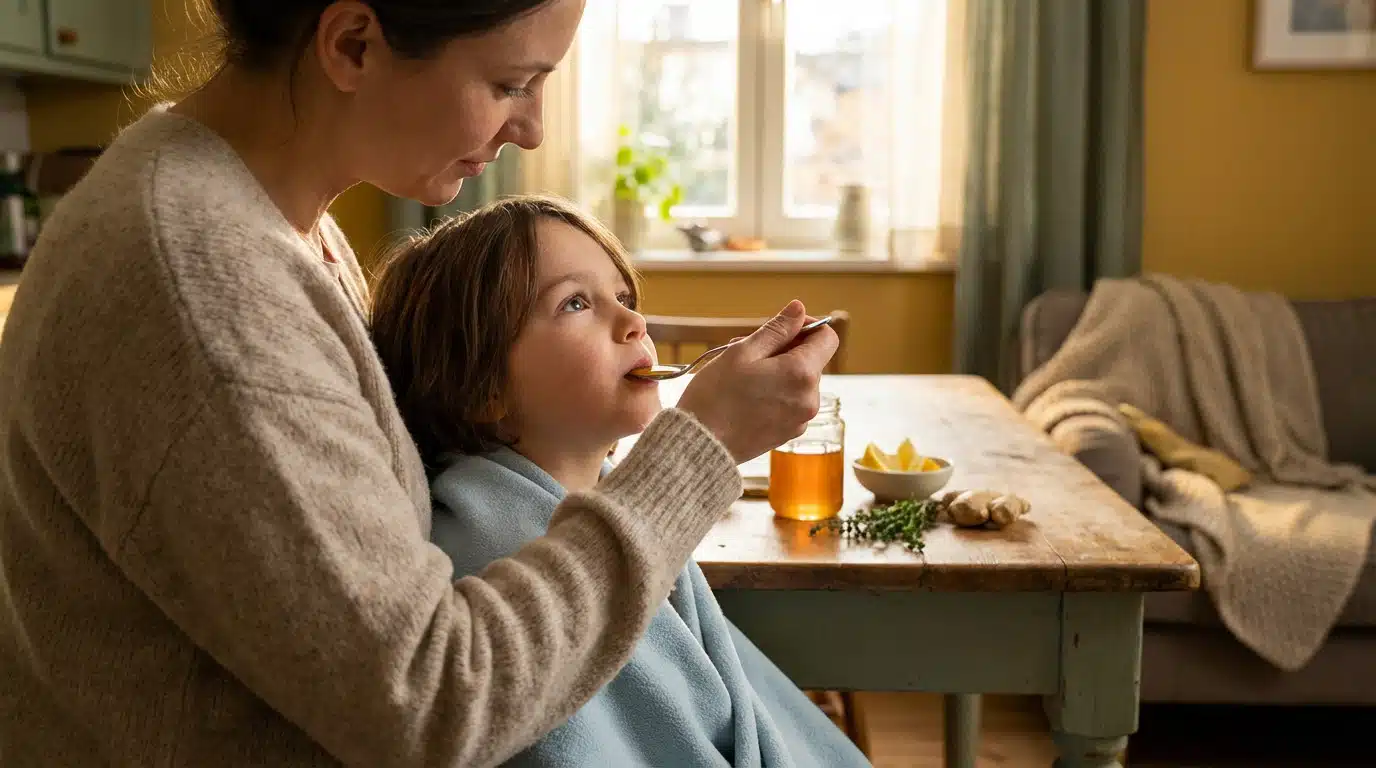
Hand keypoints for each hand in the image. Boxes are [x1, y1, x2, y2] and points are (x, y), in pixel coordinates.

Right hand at [676, 300, 838, 463]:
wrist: (700, 445)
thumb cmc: (715, 397)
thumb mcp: (742, 352)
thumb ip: (777, 329)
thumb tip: (799, 309)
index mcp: (802, 374)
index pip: (827, 338)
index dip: (806, 327)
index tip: (782, 330)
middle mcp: (810, 399)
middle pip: (812, 360)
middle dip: (786, 351)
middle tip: (749, 355)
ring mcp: (801, 419)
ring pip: (800, 382)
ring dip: (779, 373)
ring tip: (745, 379)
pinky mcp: (790, 433)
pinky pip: (791, 402)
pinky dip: (776, 394)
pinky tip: (748, 398)